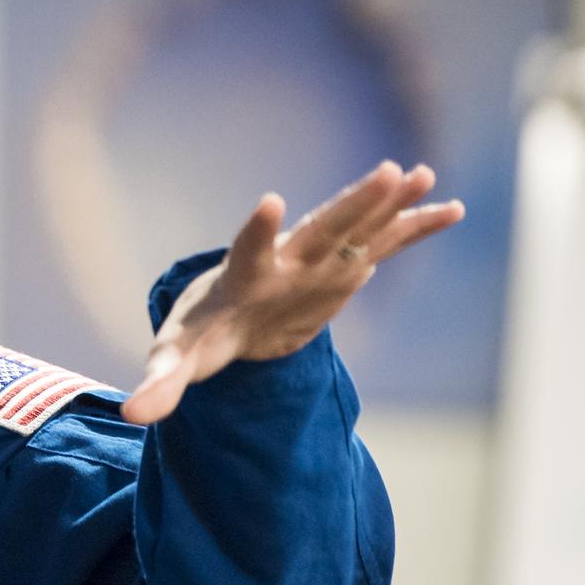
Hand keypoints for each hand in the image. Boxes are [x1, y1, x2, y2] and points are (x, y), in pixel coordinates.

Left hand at [122, 160, 464, 425]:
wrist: (224, 317)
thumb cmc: (198, 337)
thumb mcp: (176, 361)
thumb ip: (159, 384)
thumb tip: (131, 413)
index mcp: (242, 277)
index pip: (249, 248)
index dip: (259, 228)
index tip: (272, 203)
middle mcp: (284, 259)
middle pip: (320, 227)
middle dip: (353, 203)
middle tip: (389, 171)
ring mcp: (316, 259)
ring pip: (356, 226)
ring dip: (389, 203)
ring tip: (423, 174)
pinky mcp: (342, 267)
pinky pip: (382, 243)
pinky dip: (414, 227)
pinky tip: (452, 208)